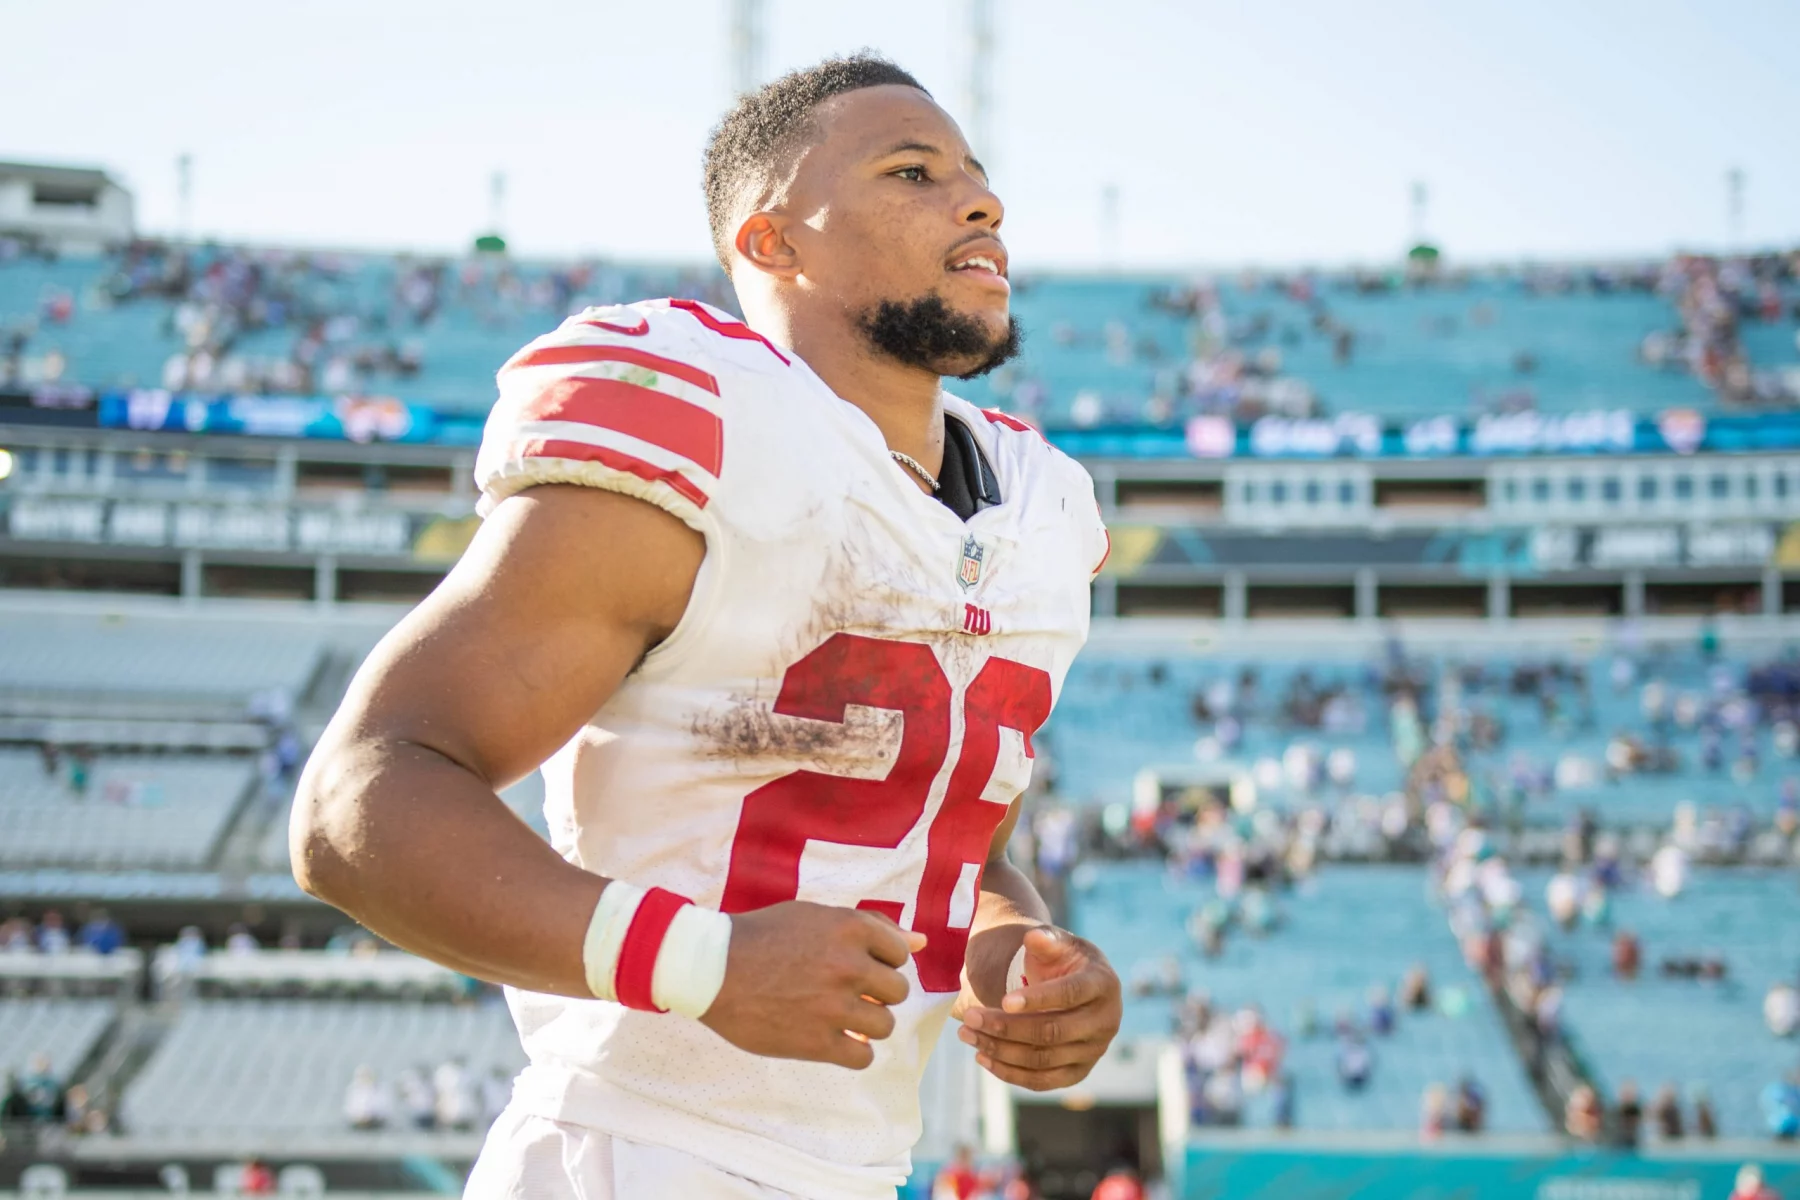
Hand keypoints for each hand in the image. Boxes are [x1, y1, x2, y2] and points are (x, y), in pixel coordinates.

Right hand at [700, 901, 925, 1069]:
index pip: (900, 954)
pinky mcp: (816, 1042)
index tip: (856, 966)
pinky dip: (854, 1051)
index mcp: (850, 929)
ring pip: (884, 1025)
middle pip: (897, 991)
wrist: (711, 968)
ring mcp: (834, 1006)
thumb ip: (871, 927)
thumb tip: (920, 943)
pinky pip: (862, 1056)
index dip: (881, 962)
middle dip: (877, 993)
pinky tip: (834, 1039)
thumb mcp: (817, 916)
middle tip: (848, 993)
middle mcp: (848, 966)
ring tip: (840, 1016)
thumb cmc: (764, 936)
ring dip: (867, 1022)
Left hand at [957, 926, 1120, 1090]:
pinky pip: (1042, 1081)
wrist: (1078, 986)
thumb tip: (1032, 937)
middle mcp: (1105, 1022)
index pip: (1070, 995)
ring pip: (1043, 1059)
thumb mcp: (1058, 943)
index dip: (1038, 999)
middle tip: (969, 1017)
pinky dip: (1010, 1072)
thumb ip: (1045, 940)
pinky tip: (982, 1056)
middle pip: (1053, 1032)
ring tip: (967, 1034)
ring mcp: (1093, 1051)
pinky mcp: (1078, 1072)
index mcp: (1103, 984)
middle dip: (1006, 1027)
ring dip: (1001, 1050)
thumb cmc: (1063, 960)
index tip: (1003, 1000)